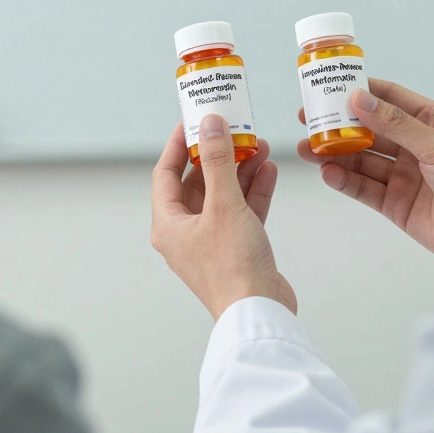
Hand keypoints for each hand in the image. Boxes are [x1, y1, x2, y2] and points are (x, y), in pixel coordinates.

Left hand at [151, 116, 296, 320]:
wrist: (260, 311)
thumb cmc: (233, 267)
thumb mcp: (224, 204)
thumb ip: (218, 161)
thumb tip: (210, 126)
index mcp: (169, 224)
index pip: (166, 173)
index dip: (178, 144)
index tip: (193, 121)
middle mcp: (186, 232)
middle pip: (198, 182)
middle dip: (218, 155)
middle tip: (235, 131)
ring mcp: (212, 241)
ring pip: (223, 195)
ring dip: (240, 170)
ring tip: (259, 146)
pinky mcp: (236, 248)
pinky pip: (241, 211)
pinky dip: (253, 191)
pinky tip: (268, 171)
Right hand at [299, 79, 433, 260]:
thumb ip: (397, 124)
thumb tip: (361, 99)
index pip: (390, 99)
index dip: (360, 91)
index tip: (329, 85)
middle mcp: (418, 147)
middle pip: (370, 130)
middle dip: (339, 125)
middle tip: (308, 119)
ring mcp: (407, 177)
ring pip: (364, 161)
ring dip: (336, 154)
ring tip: (308, 149)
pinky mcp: (399, 205)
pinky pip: (366, 189)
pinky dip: (346, 181)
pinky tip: (328, 173)